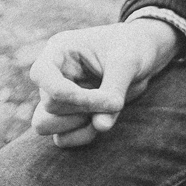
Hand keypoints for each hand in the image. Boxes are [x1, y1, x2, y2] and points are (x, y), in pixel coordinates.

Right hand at [28, 18, 179, 147]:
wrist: (144, 54)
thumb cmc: (133, 47)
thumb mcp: (127, 62)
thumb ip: (113, 90)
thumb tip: (100, 127)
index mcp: (60, 50)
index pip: (41, 74)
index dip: (66, 93)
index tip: (100, 97)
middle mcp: (53, 74)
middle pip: (49, 104)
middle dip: (83, 108)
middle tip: (114, 102)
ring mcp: (58, 97)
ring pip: (44, 124)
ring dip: (77, 124)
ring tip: (106, 111)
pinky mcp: (68, 116)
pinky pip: (62, 138)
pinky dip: (82, 135)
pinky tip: (105, 121)